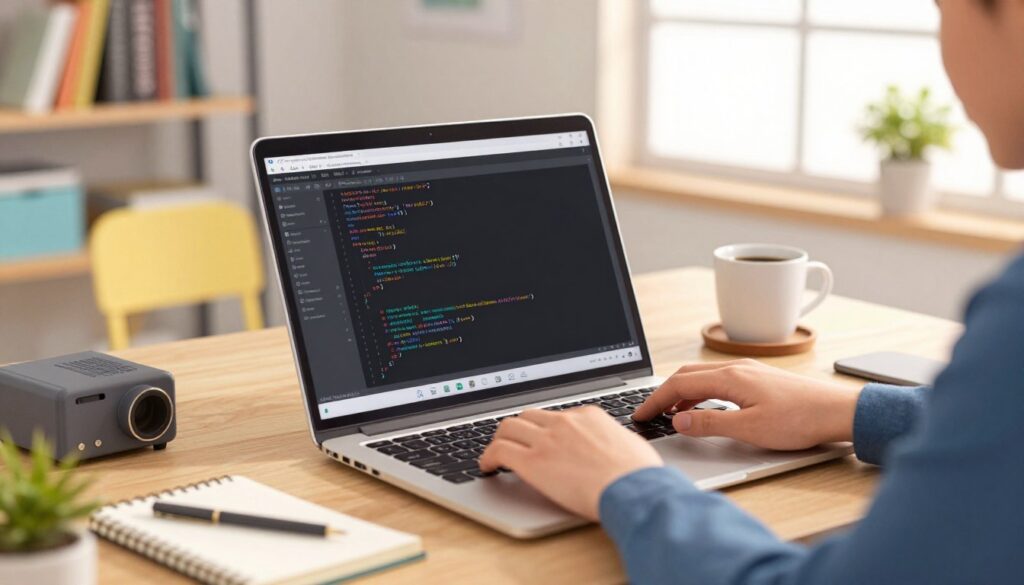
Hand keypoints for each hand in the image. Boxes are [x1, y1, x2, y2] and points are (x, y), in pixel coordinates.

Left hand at [479, 407, 662, 520]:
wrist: (634, 489)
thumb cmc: (640, 476)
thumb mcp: (630, 445)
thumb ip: (613, 441)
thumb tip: (613, 448)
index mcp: (589, 415)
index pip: (557, 415)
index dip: (546, 428)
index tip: (542, 439)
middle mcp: (565, 422)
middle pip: (529, 415)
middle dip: (519, 427)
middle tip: (515, 442)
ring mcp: (547, 440)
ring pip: (508, 427)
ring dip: (500, 439)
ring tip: (496, 453)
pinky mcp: (533, 462)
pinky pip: (499, 451)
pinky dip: (488, 457)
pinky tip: (487, 466)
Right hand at [633, 359, 860, 450]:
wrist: (838, 412)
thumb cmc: (800, 420)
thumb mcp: (750, 429)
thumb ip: (710, 424)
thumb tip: (679, 421)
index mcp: (730, 378)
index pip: (679, 385)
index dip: (655, 400)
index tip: (640, 414)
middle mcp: (737, 368)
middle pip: (687, 375)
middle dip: (664, 393)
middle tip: (649, 412)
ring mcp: (749, 371)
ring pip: (703, 376)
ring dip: (682, 392)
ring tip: (672, 413)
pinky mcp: (759, 379)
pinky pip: (719, 379)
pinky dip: (701, 392)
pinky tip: (705, 407)